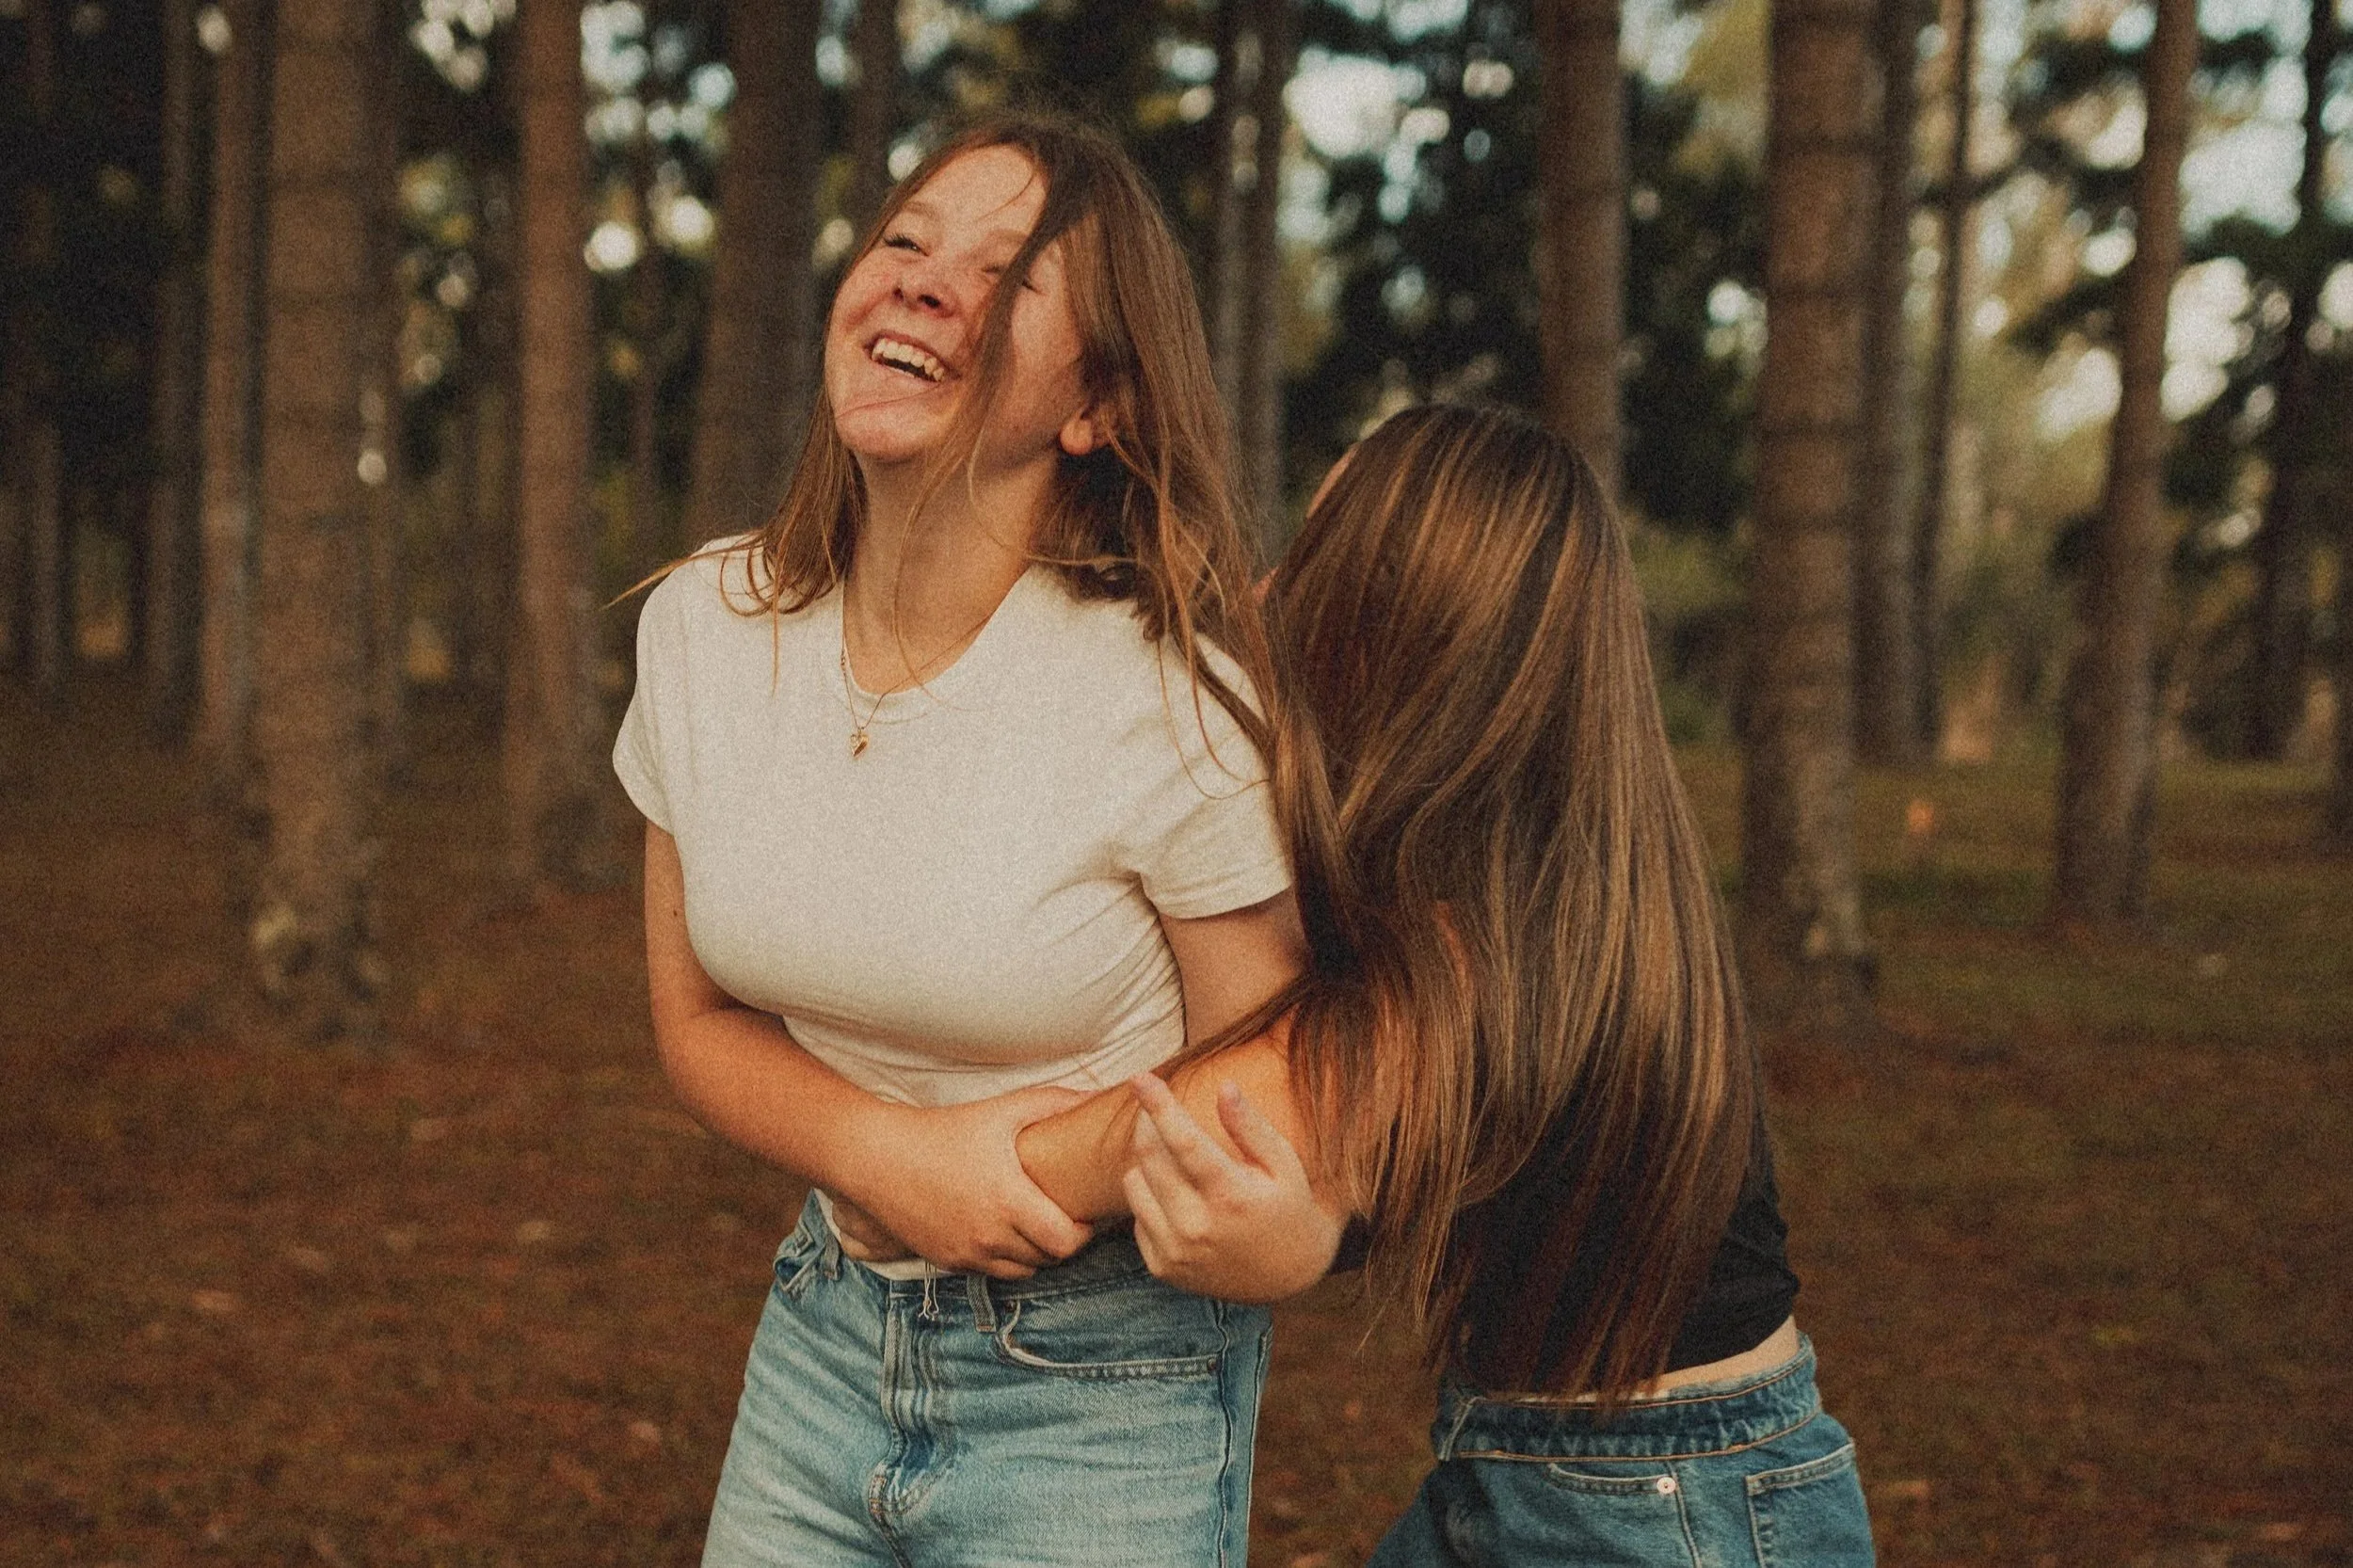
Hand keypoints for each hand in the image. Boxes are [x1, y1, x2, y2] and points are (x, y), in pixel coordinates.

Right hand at [833, 1086, 1094, 1278]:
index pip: (1066, 1241)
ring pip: (1022, 1271)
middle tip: (1067, 1217)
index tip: (1084, 1211)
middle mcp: (989, 1235)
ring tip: (1038, 1225)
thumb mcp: (1000, 1111)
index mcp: (1008, 1200)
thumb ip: (1052, 1103)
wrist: (878, 1159)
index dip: (1083, 1231)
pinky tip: (1004, 1231)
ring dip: (1036, 1253)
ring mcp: (967, 1253)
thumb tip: (1095, 1095)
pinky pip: (991, 1271)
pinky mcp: (948, 1261)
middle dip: (1064, 1241)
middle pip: (1049, 1259)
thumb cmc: (943, 1131)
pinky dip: (1005, 1258)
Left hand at [1123, 1073, 1345, 1303]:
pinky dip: (1150, 1198)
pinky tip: (1178, 1198)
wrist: (1288, 1277)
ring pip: (1134, 1184)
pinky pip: (1136, 1215)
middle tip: (1157, 1107)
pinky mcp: (1162, 1267)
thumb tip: (1224, 1087)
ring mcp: (1176, 1252)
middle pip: (1150, 1157)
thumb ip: (1252, 1127)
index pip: (1184, 1141)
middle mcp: (1197, 1227)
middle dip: (1147, 1122)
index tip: (1140, 1077)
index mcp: (1231, 1196)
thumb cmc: (1289, 1207)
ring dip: (1147, 1161)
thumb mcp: (1284, 1164)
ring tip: (1176, 1159)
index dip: (1159, 1105)